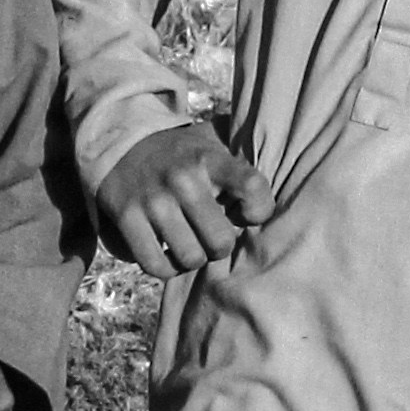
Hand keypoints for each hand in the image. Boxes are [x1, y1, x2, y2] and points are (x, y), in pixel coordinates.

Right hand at [94, 123, 277, 275]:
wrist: (120, 142)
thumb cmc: (180, 153)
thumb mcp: (212, 142)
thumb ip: (242, 158)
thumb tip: (289, 167)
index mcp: (210, 159)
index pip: (253, 187)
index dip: (259, 209)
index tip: (248, 212)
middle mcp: (183, 179)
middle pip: (221, 241)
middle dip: (221, 244)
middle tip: (212, 234)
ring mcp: (153, 200)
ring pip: (191, 258)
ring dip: (194, 258)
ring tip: (190, 244)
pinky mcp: (127, 218)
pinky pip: (156, 265)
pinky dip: (166, 268)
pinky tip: (169, 255)